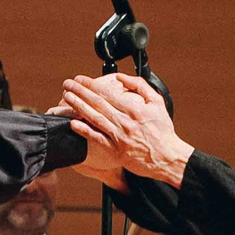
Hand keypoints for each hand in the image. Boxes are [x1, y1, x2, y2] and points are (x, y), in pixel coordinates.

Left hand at [57, 73, 192, 187]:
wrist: (167, 157)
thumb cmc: (162, 130)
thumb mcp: (157, 102)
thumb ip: (140, 86)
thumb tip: (121, 77)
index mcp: (135, 109)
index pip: (108, 92)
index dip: (91, 84)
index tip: (80, 79)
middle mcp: (126, 122)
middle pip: (98, 103)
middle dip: (80, 92)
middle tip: (67, 84)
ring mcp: (120, 137)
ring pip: (95, 118)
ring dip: (78, 107)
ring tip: (66, 98)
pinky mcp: (116, 151)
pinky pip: (97, 139)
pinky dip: (85, 131)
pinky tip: (72, 123)